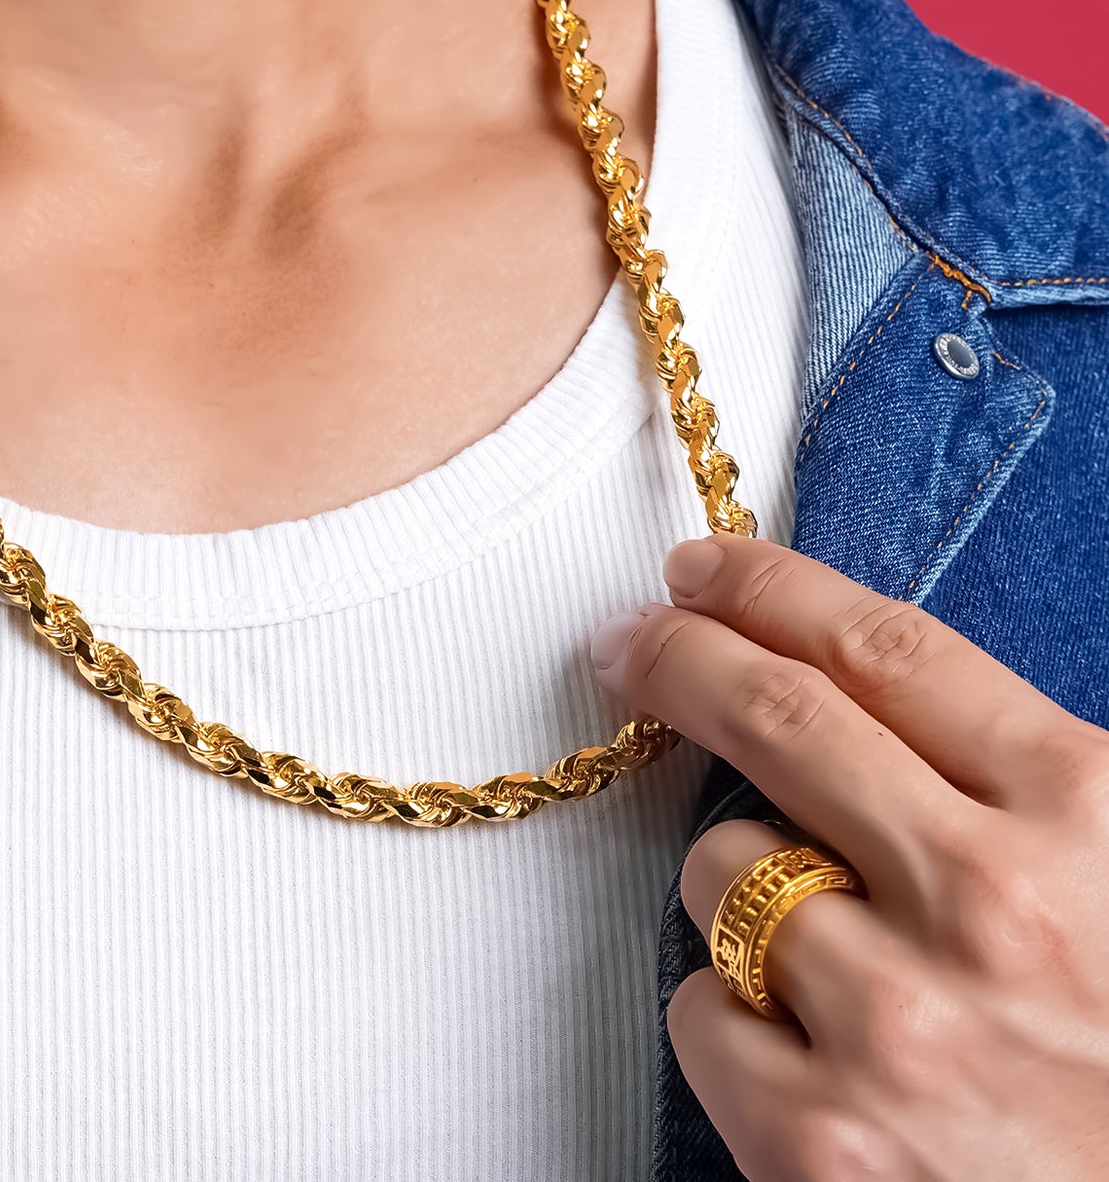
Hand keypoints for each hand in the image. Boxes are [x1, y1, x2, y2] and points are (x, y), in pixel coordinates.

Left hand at [590, 536, 1108, 1180]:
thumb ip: (1024, 792)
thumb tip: (866, 694)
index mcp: (1087, 816)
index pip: (883, 647)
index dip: (770, 588)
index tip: (706, 570)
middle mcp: (990, 904)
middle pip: (773, 716)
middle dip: (680, 655)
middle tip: (632, 637)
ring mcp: (900, 1023)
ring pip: (722, 872)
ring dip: (743, 893)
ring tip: (834, 967)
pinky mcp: (820, 1142)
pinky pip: (702, 1012)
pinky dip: (736, 1024)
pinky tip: (819, 1067)